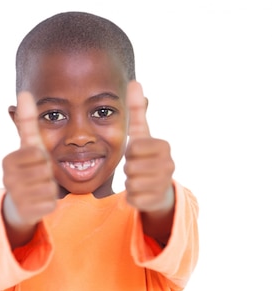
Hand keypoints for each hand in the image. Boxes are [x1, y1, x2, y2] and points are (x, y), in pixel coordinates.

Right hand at [2, 91, 56, 228]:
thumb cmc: (28, 171)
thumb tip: (25, 92)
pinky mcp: (25, 213)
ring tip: (39, 190)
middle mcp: (7, 179)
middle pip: (45, 171)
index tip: (35, 164)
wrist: (20, 206)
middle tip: (39, 179)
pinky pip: (50, 204)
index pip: (39, 154)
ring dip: (50, 189)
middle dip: (48, 175)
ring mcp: (15, 197)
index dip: (43, 159)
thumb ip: (27, 121)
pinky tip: (39, 203)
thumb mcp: (29, 146)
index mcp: (8, 161)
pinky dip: (50, 204)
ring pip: (49, 188)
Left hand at [124, 81, 174, 213]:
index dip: (130, 153)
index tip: (138, 155)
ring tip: (140, 180)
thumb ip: (137, 111)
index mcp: (164, 146)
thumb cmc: (147, 158)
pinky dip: (132, 198)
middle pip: (130, 168)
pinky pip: (133, 200)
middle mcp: (169, 165)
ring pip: (130, 184)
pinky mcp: (157, 201)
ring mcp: (164, 184)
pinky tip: (141, 193)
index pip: (133, 149)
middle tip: (138, 169)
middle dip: (129, 170)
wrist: (159, 189)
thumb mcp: (141, 135)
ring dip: (129, 184)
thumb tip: (134, 81)